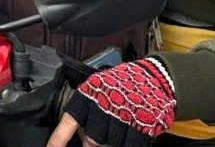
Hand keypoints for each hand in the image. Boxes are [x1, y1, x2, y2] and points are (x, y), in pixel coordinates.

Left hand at [46, 58, 175, 146]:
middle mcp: (103, 105)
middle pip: (93, 139)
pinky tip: (130, 136)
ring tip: (121, 124)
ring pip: (111, 144)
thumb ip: (87, 112)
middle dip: (94, 141)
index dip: (59, 139)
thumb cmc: (123, 83)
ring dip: (114, 140)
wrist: (155, 76)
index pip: (69, 121)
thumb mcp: (99, 89)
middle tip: (101, 135)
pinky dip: (129, 144)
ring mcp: (123, 116)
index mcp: (89, 95)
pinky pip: (130, 146)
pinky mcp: (141, 125)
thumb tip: (80, 136)